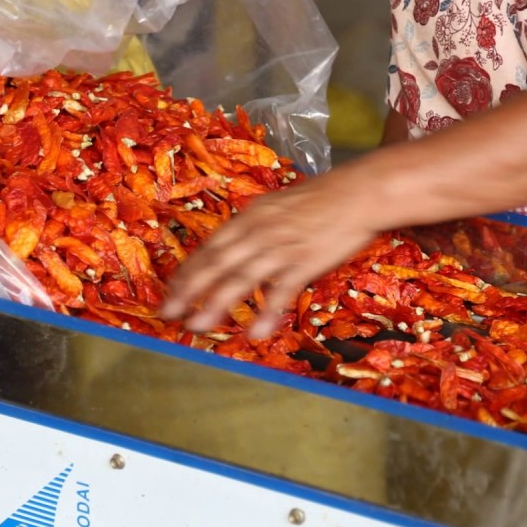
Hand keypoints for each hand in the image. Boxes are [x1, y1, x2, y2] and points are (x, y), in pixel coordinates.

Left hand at [160, 170, 380, 338]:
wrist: (358, 193)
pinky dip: (266, 313)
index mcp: (250, 217)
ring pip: (240, 279)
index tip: (171, 290)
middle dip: (189, 290)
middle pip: (216, 264)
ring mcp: (280, 248)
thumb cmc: (323, 197)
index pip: (210, 246)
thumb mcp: (279, 204)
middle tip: (168, 313)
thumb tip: (238, 243)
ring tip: (197, 326)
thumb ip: (257, 224)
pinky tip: (254, 333)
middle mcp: (258, 232)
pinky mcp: (304, 263)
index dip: (189, 270)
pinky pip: (279, 292)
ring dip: (216, 304)